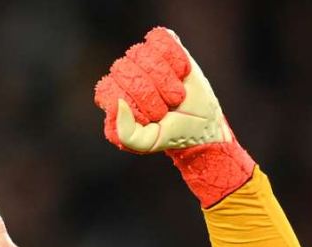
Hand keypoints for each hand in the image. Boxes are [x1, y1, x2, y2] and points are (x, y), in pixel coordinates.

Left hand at [94, 27, 253, 207]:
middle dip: (150, 93)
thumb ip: (125, 133)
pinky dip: (175, 58)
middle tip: (165, 106)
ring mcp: (143, 57)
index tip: (150, 116)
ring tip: (174, 93)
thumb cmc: (171, 132)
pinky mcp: (163, 45)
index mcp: (113, 96)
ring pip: (144, 54)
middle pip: (125, 69)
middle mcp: (125, 74)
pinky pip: (160, 39)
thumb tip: (118, 103)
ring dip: (166, 79)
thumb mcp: (146, 142)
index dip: (132, 102)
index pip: (108, 87)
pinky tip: (181, 72)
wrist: (202, 123)